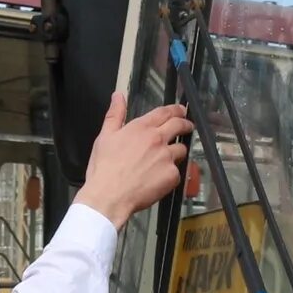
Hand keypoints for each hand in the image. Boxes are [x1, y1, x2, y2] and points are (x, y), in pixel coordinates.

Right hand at [76, 93, 191, 227]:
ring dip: (177, 152)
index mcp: (141, 128)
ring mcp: (167, 158)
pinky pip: (177, 172)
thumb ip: (115, 114)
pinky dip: (171, 174)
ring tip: (167, 159)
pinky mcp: (172, 176)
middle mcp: (157, 139)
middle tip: (187, 126)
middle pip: (180, 126)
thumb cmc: (104, 168)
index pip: (165, 112)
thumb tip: (118, 95)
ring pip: (181, 150)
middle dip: (186, 124)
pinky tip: (159, 179)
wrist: (109, 196)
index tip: (181, 110)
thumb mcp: (105, 136)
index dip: (175, 109)